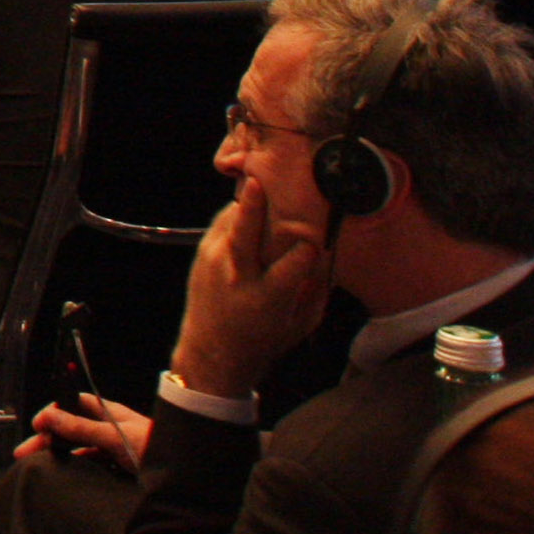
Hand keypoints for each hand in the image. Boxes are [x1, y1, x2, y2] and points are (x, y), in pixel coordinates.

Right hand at [16, 395, 149, 473]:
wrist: (188, 476)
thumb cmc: (156, 447)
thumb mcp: (114, 437)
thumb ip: (81, 428)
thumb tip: (49, 416)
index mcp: (107, 413)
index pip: (72, 404)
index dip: (53, 413)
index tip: (38, 426)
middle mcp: (109, 427)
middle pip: (71, 428)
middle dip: (47, 438)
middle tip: (25, 452)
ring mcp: (114, 448)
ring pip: (79, 448)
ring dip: (59, 455)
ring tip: (38, 467)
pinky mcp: (120, 467)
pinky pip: (92, 465)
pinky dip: (76, 468)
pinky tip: (65, 477)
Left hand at [169, 175, 337, 403]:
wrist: (212, 351)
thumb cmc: (264, 339)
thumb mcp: (301, 324)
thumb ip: (317, 290)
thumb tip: (331, 253)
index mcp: (265, 301)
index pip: (289, 270)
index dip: (305, 253)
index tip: (318, 243)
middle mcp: (236, 278)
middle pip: (243, 238)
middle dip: (251, 209)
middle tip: (259, 182)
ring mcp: (213, 263)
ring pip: (228, 223)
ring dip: (246, 205)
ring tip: (264, 186)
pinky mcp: (202, 254)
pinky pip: (221, 224)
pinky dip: (236, 214)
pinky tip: (251, 208)